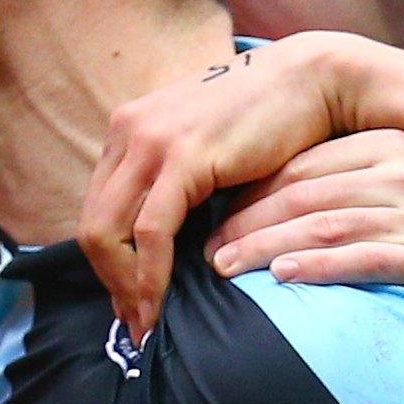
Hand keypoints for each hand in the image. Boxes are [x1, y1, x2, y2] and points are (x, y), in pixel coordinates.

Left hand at [82, 32, 365, 336]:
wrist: (311, 79)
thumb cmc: (270, 120)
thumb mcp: (205, 149)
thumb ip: (176, 182)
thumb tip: (162, 241)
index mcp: (128, 130)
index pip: (96, 210)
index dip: (107, 265)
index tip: (129, 304)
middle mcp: (128, 131)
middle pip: (92, 226)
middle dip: (110, 284)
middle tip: (136, 325)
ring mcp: (151, 140)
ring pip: (109, 231)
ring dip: (125, 287)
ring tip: (148, 323)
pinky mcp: (183, 156)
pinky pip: (150, 231)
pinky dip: (150, 274)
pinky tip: (162, 301)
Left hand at [203, 129, 403, 335]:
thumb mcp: (399, 190)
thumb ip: (343, 183)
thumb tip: (260, 196)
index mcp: (390, 143)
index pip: (301, 166)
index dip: (249, 194)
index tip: (211, 219)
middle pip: (303, 194)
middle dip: (246, 222)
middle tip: (206, 251)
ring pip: (324, 224)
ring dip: (266, 246)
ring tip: (225, 268)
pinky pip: (366, 259)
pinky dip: (320, 267)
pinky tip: (283, 277)